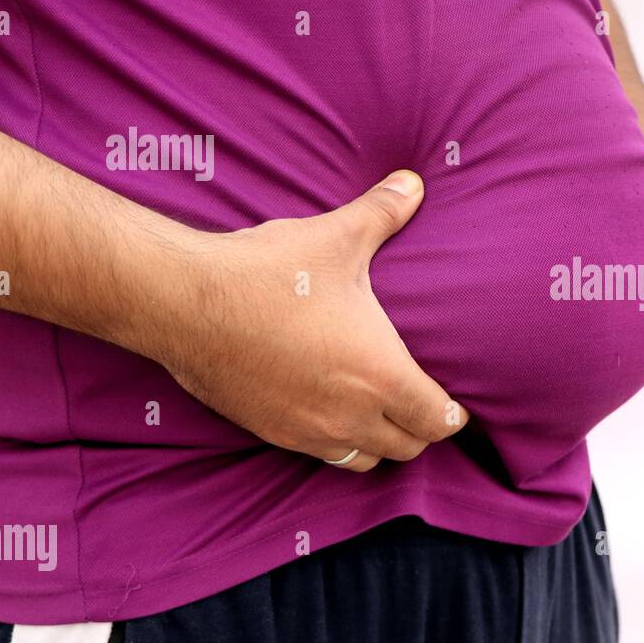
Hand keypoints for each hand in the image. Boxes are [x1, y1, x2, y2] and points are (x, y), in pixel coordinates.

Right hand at [153, 170, 468, 471]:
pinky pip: (320, 456)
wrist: (186, 304)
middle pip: (407, 448)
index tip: (457, 406)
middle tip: (422, 404)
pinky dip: (337, 443)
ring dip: (379, 442)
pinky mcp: (271, 432)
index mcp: (380, 376)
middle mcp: (350, 416)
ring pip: (363, 460)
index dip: (453, 415)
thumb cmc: (269, 273)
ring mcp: (308, 431)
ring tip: (382, 413)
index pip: (436, 420)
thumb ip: (383, 213)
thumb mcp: (336, 238)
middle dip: (420, 429)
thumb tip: (413, 182)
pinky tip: (332, 414)